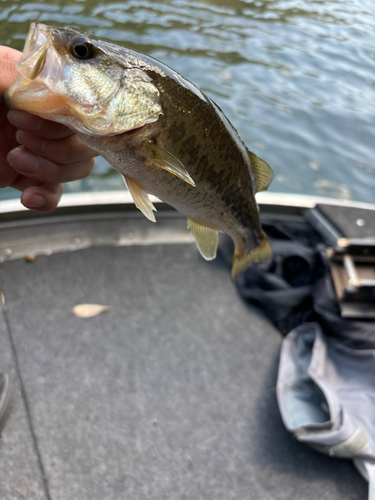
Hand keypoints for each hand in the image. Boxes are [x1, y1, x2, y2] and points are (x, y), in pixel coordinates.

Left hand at [0, 46, 96, 211]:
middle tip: (18, 142)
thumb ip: (7, 74)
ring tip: (14, 163)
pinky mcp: (28, 177)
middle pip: (82, 139)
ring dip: (51, 171)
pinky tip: (28, 197)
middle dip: (55, 146)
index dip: (56, 119)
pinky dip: (48, 198)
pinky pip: (56, 192)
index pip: (74, 105)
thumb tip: (49, 88)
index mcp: (30, 88)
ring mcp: (36, 148)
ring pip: (77, 166)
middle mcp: (39, 118)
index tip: (19, 119)